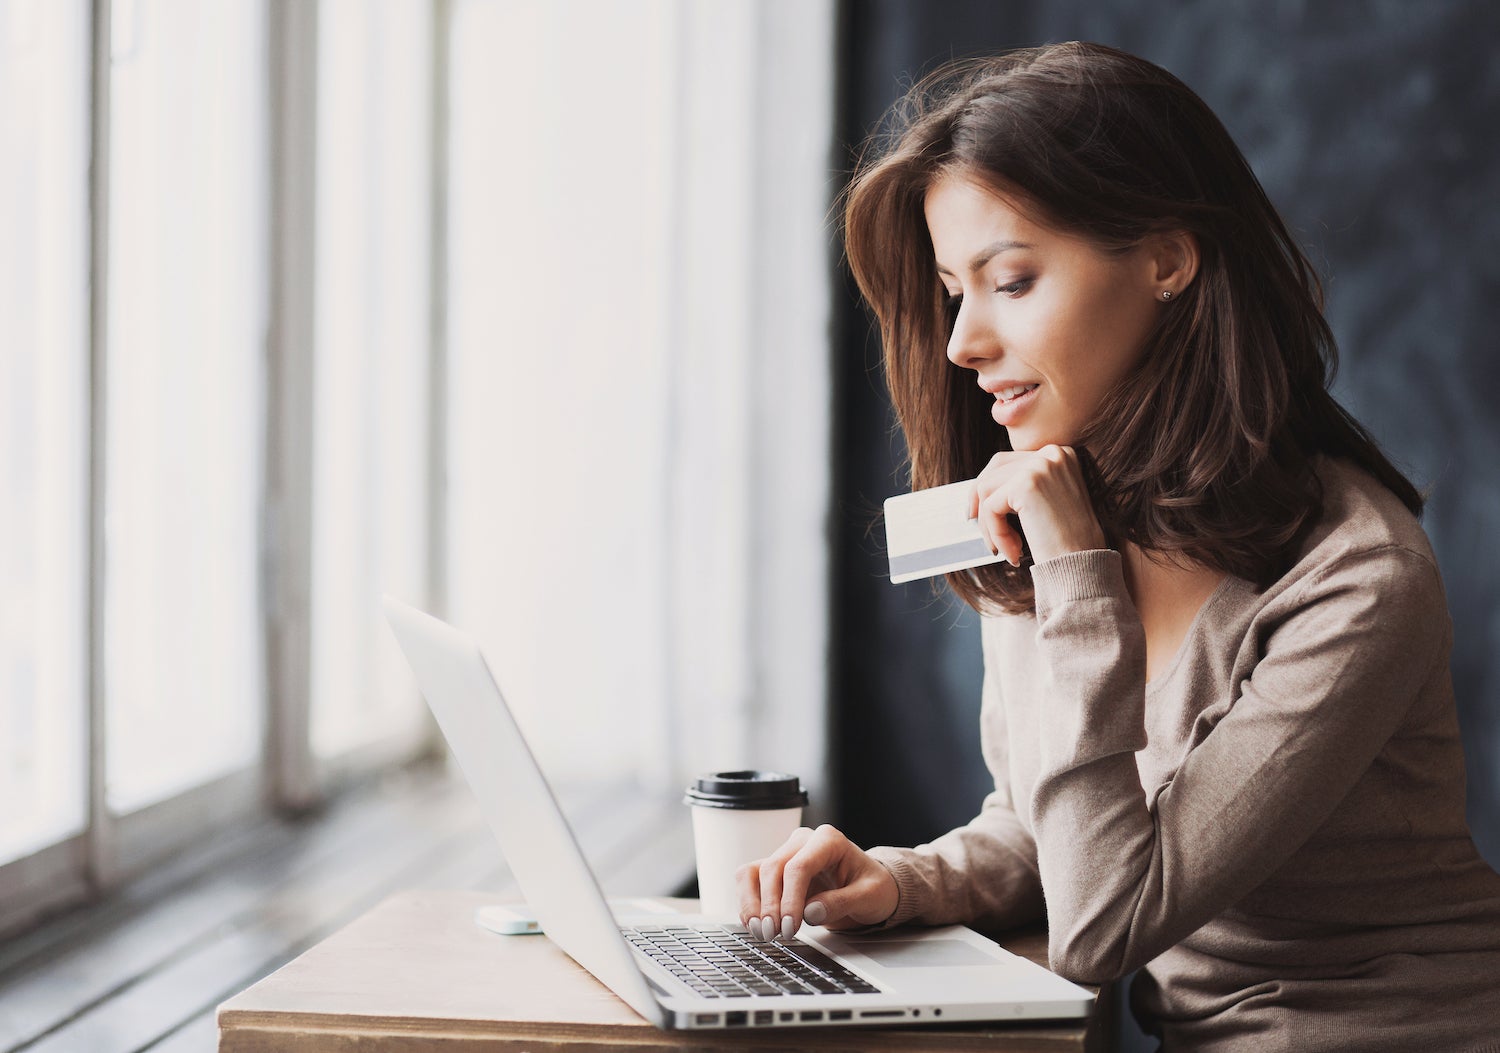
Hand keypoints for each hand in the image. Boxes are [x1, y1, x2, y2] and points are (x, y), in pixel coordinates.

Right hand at [735, 825, 898, 940]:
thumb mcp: (870, 896)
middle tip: (774, 935)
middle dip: (770, 905)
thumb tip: (810, 913)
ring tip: (761, 932)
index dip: (790, 899)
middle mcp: (802, 842)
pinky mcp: (776, 872)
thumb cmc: (873, 887)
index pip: (799, 866)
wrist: (869, 888)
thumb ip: (842, 902)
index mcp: (828, 840)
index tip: (790, 927)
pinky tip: (755, 925)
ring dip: (752, 904)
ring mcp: (786, 854)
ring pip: (754, 872)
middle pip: (773, 868)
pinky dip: (748, 904)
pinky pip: (751, 882)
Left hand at [968, 445, 1105, 565]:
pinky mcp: (1026, 484)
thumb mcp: (1048, 502)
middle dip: (980, 499)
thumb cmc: (1068, 542)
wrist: (1085, 565)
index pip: (1010, 461)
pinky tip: (1013, 552)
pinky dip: (995, 533)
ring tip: (1006, 549)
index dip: (989, 485)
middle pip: (995, 468)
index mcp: (1061, 454)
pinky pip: (990, 507)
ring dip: (990, 524)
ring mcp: (1040, 466)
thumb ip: (1023, 485)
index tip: (978, 509)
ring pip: (987, 489)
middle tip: (973, 522)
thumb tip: (981, 486)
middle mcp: (1052, 453)